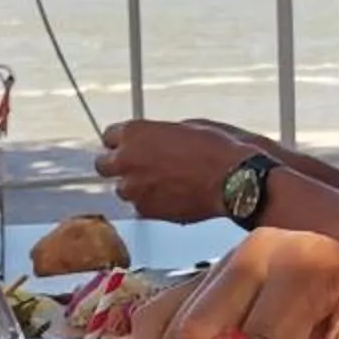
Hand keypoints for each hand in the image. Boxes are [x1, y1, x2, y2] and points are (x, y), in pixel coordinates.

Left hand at [94, 119, 254, 224]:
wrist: (234, 181)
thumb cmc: (217, 151)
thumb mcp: (186, 127)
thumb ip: (160, 135)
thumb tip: (158, 142)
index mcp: (134, 133)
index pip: (109, 137)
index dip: (121, 142)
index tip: (127, 146)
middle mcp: (127, 160)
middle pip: (104, 166)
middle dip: (118, 166)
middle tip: (137, 167)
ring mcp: (134, 189)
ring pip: (123, 189)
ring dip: (137, 186)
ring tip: (164, 184)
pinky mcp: (147, 211)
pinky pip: (141, 207)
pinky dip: (152, 203)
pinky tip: (173, 196)